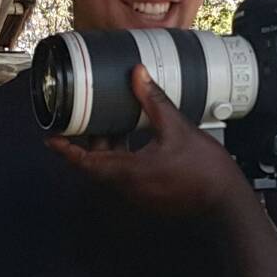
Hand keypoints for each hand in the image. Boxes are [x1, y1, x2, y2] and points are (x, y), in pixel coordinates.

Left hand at [45, 65, 246, 215]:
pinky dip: (125, 155)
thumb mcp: (177, 127)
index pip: (85, 162)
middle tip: (86, 117)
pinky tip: (137, 137)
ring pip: (113, 168)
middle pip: (97, 163)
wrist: (225, 201)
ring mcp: (140, 193)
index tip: (51, 137)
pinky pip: (128, 173)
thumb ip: (153, 100)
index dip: (66, 149)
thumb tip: (138, 75)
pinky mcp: (152, 194)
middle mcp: (128, 186)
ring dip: (109, 147)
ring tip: (112, 121)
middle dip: (90, 140)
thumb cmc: (204, 170)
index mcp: (127, 172)